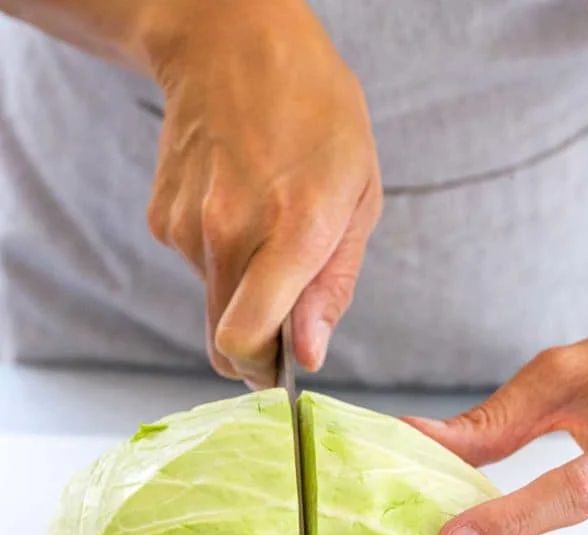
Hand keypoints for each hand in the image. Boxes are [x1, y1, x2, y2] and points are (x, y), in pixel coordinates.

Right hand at [142, 0, 381, 385]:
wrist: (232, 44)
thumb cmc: (315, 115)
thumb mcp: (358, 196)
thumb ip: (333, 285)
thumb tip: (308, 355)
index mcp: (291, 229)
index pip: (245, 341)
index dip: (263, 371)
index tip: (281, 369)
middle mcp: (228, 233)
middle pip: (223, 342)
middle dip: (255, 345)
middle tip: (284, 307)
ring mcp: (186, 227)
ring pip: (213, 303)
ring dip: (241, 287)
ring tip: (265, 222)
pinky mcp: (162, 221)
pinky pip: (196, 268)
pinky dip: (219, 255)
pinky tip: (236, 205)